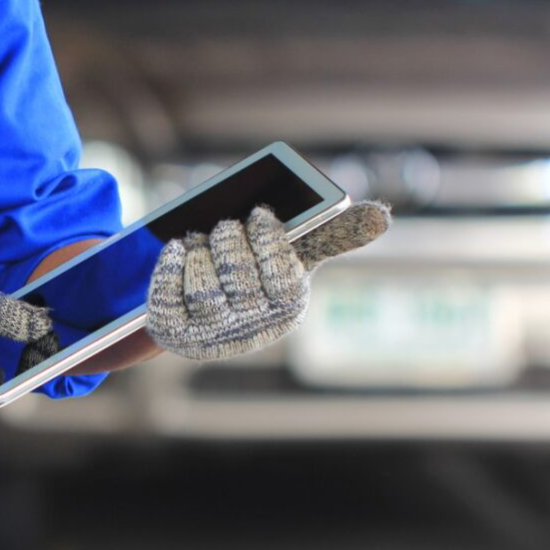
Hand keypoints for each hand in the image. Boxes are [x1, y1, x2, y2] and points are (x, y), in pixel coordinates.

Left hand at [146, 201, 390, 360]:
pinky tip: (175, 248)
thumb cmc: (255, 276)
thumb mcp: (290, 255)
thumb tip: (382, 217)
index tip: (260, 213)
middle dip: (230, 242)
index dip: (268, 241)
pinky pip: (168, 296)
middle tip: (225, 224)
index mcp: (286, 309)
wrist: (198, 311)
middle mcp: (251, 330)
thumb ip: (331, 234)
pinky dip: (170, 267)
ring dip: (200, 254)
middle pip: (238, 280)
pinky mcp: (172, 333)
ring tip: (199, 237)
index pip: (282, 277)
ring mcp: (209, 336)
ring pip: (204, 290)